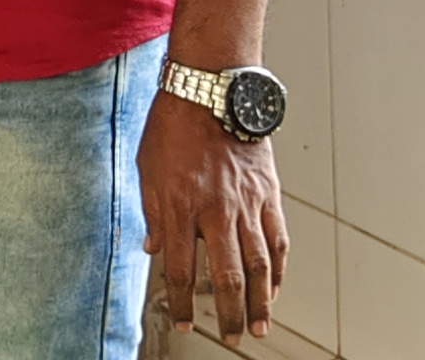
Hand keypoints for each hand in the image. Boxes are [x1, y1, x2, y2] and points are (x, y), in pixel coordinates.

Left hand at [140, 95, 285, 344]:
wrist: (210, 89)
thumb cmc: (173, 125)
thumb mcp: (146, 169)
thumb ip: (153, 214)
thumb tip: (156, 249)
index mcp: (180, 206)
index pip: (181, 269)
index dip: (181, 302)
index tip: (182, 322)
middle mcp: (215, 210)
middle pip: (226, 276)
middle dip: (228, 312)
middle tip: (230, 336)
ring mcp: (246, 203)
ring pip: (259, 264)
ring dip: (260, 301)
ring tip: (259, 325)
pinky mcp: (268, 194)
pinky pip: (278, 239)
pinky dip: (278, 268)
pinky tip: (274, 287)